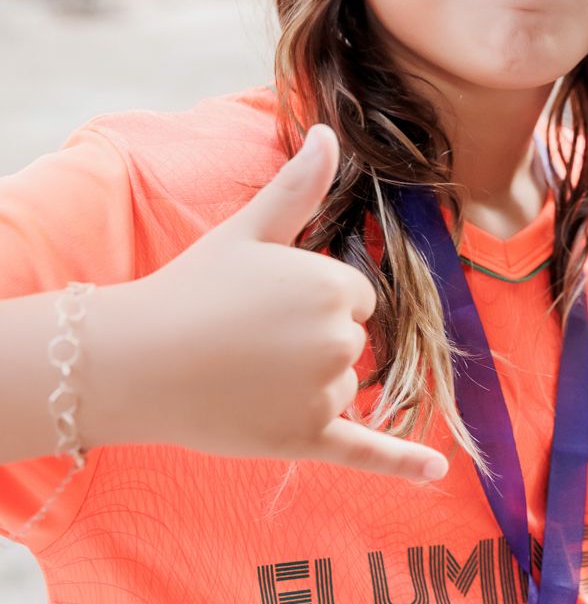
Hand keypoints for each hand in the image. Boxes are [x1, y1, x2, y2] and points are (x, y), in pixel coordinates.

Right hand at [91, 124, 447, 483]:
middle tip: (246, 341)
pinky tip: (436, 470)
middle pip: (350, 343)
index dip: (308, 301)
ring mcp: (323, 393)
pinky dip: (404, 462)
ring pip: (339, 389)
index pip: (353, 298)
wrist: (134, 360)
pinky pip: (368, 452)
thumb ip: (298, 187)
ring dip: (303, 388)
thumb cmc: (191, 289)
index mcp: (335, 285)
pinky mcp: (305, 439)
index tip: (263, 304)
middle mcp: (340, 339)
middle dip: (308, 344)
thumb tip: (330, 133)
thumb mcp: (248, 230)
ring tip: (241, 374)